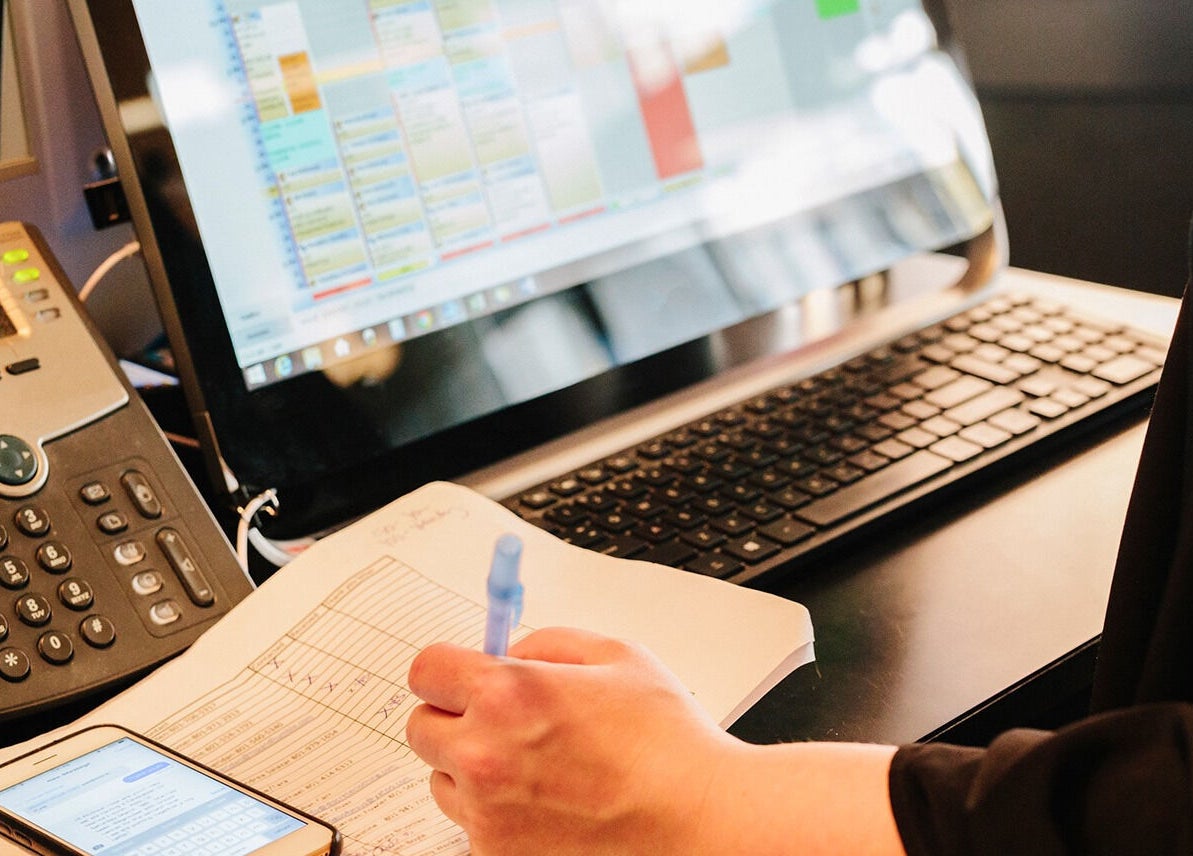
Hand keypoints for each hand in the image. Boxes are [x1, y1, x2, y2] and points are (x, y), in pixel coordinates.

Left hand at [406, 627, 903, 855]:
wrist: (698, 820)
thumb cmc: (667, 741)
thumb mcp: (616, 656)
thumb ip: (549, 643)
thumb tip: (508, 651)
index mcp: (508, 694)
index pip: (425, 670)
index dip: (448, 668)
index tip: (462, 675)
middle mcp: (484, 755)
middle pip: (421, 727)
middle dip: (454, 717)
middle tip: (498, 720)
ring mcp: (487, 814)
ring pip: (442, 780)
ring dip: (470, 769)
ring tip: (534, 766)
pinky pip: (472, 824)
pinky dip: (495, 813)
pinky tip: (545, 803)